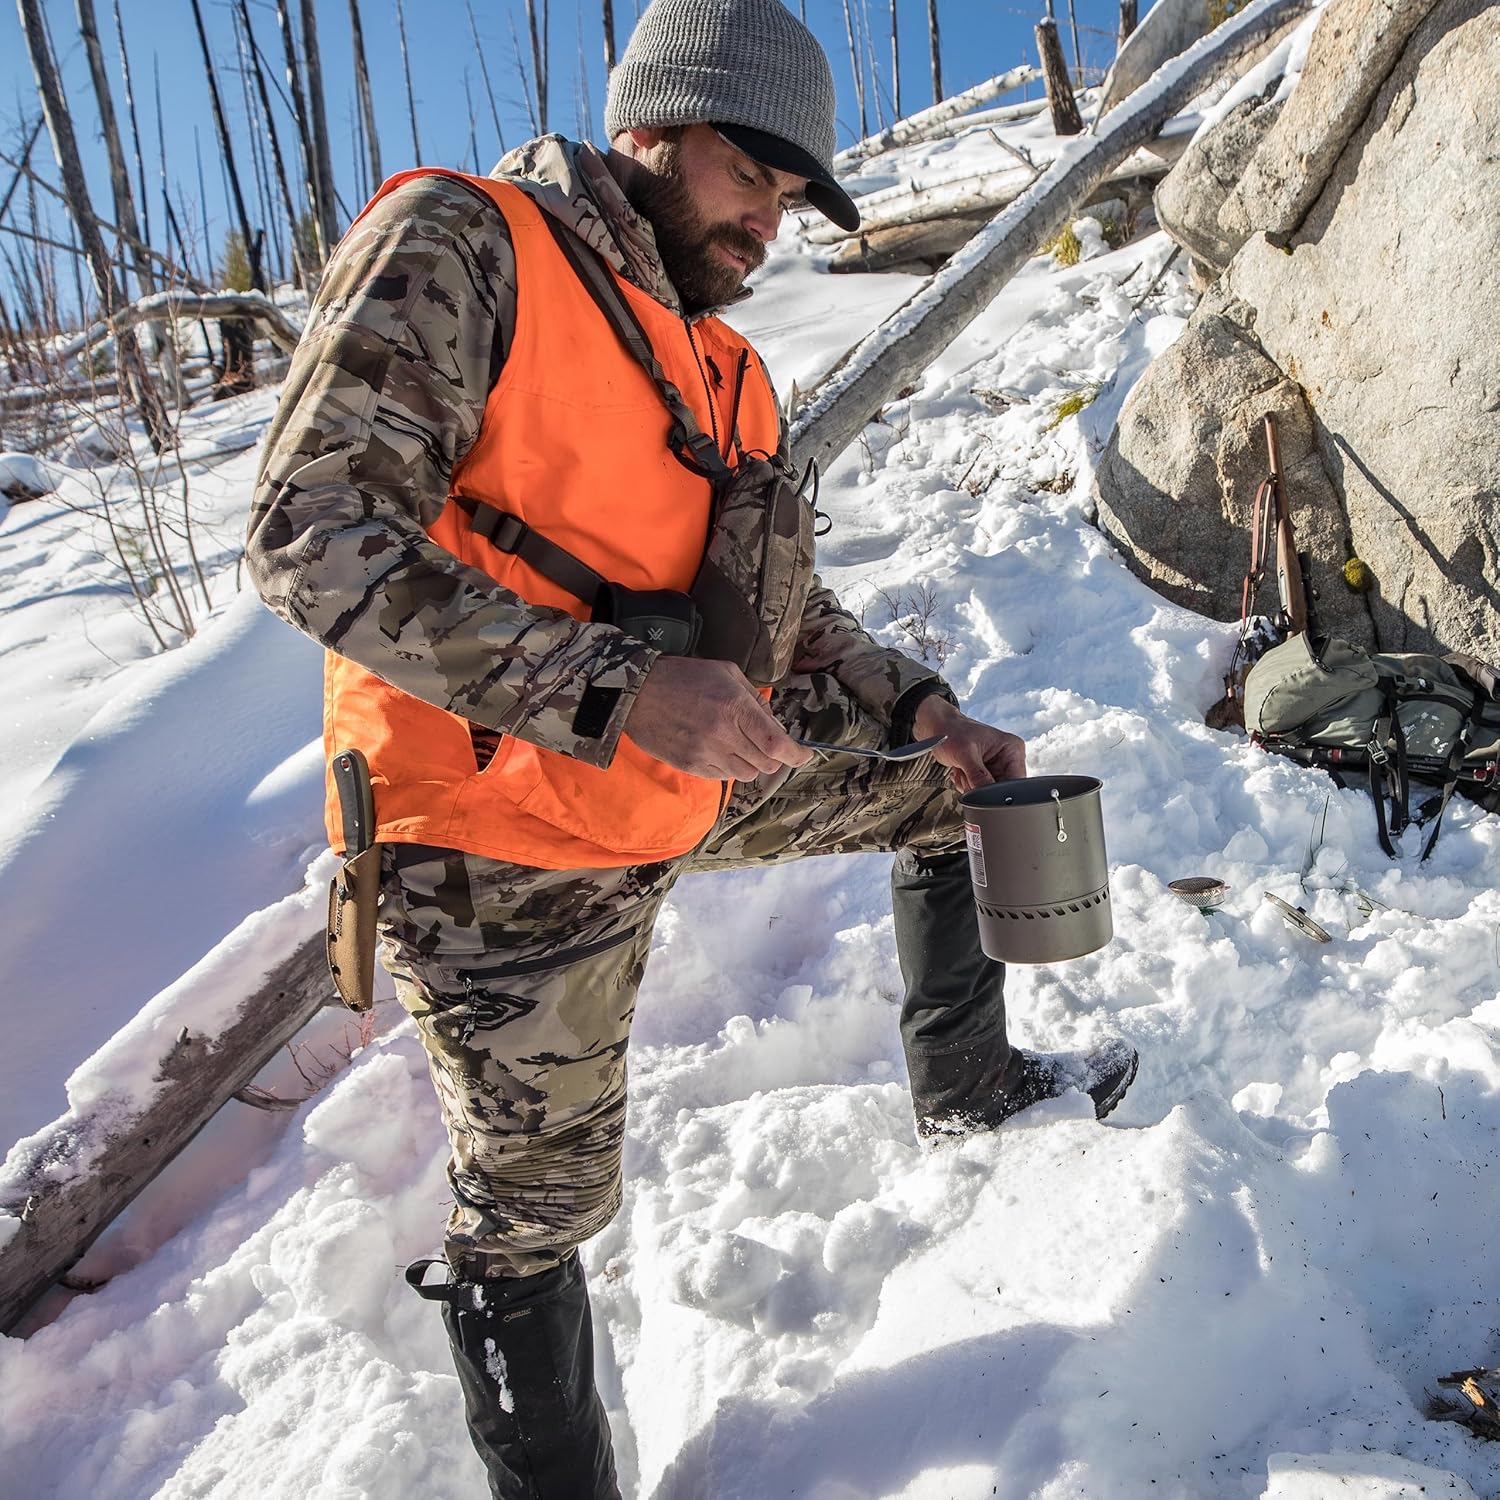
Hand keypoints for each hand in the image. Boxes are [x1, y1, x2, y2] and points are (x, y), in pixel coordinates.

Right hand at [625, 656, 813, 780]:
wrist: (637, 693)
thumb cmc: (683, 677)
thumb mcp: (726, 673)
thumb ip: (755, 699)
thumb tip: (776, 725)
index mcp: (735, 707)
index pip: (777, 744)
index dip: (797, 755)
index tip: (804, 755)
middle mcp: (723, 734)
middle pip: (766, 763)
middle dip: (774, 756)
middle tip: (768, 745)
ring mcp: (705, 754)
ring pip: (747, 774)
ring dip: (751, 763)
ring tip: (739, 744)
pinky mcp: (691, 766)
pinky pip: (723, 777)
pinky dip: (729, 767)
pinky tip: (719, 749)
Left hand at [913, 694, 1026, 794]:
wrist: (939, 731)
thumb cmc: (952, 731)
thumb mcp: (966, 754)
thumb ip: (977, 776)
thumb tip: (986, 796)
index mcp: (1012, 750)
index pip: (1015, 781)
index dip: (999, 791)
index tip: (980, 789)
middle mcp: (1008, 760)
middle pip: (1001, 790)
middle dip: (980, 787)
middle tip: (966, 773)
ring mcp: (996, 768)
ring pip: (987, 793)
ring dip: (970, 786)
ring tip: (962, 769)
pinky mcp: (984, 775)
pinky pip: (978, 792)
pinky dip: (966, 785)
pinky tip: (961, 772)